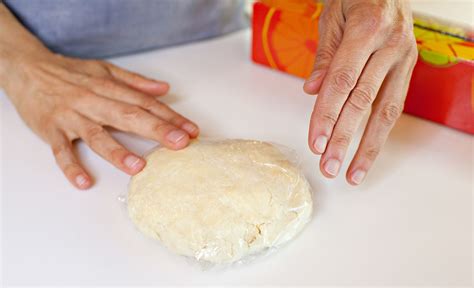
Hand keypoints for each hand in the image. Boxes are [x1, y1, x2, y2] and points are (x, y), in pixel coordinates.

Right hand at [2, 51, 198, 188]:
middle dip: (156, 130)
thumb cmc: (70, 72)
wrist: (27, 69)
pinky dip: (71, 166)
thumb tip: (164, 89)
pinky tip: (84, 181)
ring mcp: (72, 117)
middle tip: (180, 143)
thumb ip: (135, 82)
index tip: (191, 130)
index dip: (170, 117)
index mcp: (109, 88)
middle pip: (128, 116)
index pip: (145, 103)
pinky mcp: (52, 130)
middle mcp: (93, 102)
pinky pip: (61, 151)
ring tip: (138, 166)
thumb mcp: (104, 71)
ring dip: (118, 151)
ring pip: (97, 135)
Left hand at [303, 0, 416, 184]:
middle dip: (345, 138)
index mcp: (367, 29)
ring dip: (368, 146)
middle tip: (329, 166)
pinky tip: (369, 151)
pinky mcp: (409, 66)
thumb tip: (312, 92)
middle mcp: (391, 46)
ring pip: (386, 110)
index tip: (316, 143)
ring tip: (353, 174)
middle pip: (363, 101)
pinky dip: (381, 130)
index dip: (328, 115)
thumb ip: (324, 57)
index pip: (343, 82)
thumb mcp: (331, 17)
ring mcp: (404, 57)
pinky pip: (395, 103)